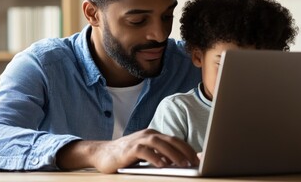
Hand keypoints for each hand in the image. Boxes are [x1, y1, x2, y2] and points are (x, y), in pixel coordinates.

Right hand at [56, 129, 198, 172]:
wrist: (102, 153)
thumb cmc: (126, 155)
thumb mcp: (146, 154)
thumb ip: (160, 155)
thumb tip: (179, 162)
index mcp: (153, 135)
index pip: (175, 140)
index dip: (187, 148)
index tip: (198, 158)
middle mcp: (147, 134)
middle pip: (170, 139)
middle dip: (185, 150)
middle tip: (195, 162)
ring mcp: (138, 140)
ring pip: (159, 143)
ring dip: (173, 154)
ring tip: (183, 164)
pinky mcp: (129, 149)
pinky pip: (144, 151)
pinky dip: (155, 158)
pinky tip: (162, 165)